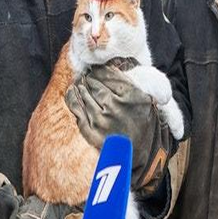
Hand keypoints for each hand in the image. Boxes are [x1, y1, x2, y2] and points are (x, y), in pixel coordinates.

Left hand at [65, 62, 172, 192]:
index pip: (107, 74)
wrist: (140, 154)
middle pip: (94, 83)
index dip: (100, 70)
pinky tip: (73, 92)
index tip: (98, 71)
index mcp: (131, 96)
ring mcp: (102, 120)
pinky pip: (76, 108)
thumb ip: (131, 82)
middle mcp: (116, 106)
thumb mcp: (145, 99)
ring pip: (84, 93)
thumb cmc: (143, 124)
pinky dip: (72, 97)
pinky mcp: (91, 131)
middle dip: (90, 78)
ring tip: (81, 83)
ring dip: (81, 86)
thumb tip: (111, 64)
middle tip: (88, 76)